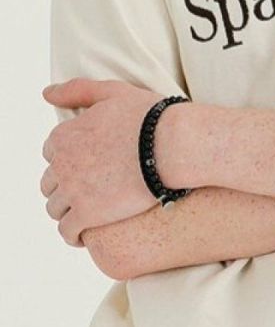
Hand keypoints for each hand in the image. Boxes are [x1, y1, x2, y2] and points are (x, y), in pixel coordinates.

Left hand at [40, 79, 172, 245]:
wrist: (174, 145)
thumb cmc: (150, 117)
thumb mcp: (113, 92)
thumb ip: (78, 91)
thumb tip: (46, 95)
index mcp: (64, 136)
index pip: (52, 154)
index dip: (69, 160)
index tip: (87, 166)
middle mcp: (61, 164)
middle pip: (51, 183)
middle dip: (65, 187)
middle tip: (90, 191)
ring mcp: (73, 191)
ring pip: (55, 208)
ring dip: (68, 212)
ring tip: (87, 214)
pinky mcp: (88, 214)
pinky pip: (68, 231)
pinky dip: (72, 235)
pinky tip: (85, 235)